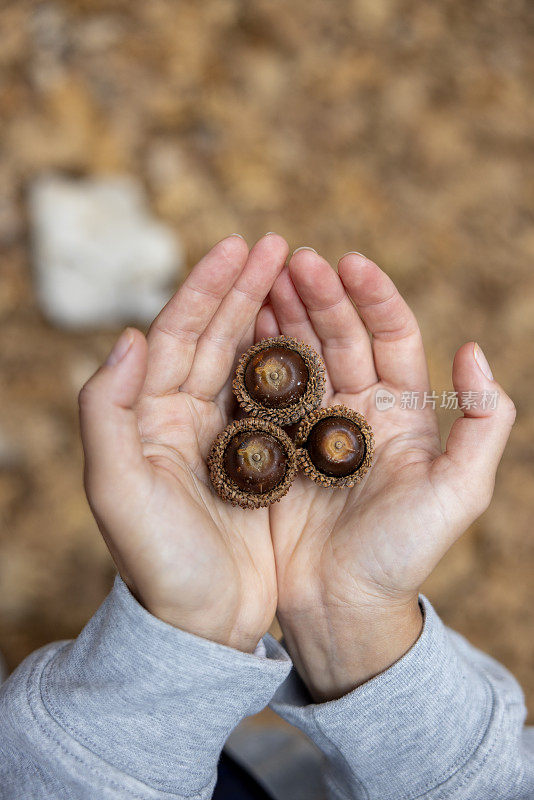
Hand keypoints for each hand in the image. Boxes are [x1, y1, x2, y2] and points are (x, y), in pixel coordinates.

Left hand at [79, 233, 288, 652]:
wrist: (202, 624)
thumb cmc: (158, 562)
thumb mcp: (115, 490)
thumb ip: (105, 412)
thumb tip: (126, 337)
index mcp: (149, 417)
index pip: (174, 336)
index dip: (204, 289)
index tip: (236, 247)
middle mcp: (184, 418)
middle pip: (213, 338)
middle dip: (243, 288)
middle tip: (276, 243)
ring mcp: (226, 437)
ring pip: (248, 361)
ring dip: (272, 317)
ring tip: (300, 275)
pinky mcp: (262, 460)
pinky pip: (280, 400)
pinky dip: (296, 365)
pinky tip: (316, 337)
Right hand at [257, 249, 515, 699]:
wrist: (342, 610)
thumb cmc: (402, 555)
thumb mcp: (458, 493)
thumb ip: (482, 424)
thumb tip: (473, 349)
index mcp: (401, 412)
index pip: (390, 337)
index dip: (373, 297)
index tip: (348, 263)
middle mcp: (356, 410)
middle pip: (339, 336)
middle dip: (319, 294)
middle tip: (292, 259)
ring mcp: (309, 427)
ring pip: (298, 355)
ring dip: (282, 314)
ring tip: (260, 279)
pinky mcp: (272, 447)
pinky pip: (261, 393)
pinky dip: (249, 357)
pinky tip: (235, 328)